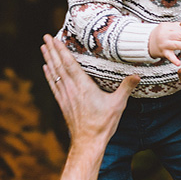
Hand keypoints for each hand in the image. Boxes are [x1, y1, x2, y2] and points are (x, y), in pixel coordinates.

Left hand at [42, 36, 138, 179]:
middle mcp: (71, 88)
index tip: (54, 38)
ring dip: (49, 60)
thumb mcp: (118, 104)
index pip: (69, 63)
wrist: (88, 142)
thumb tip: (137, 75)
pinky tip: (46, 69)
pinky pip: (54, 85)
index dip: (61, 50)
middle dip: (52, 50)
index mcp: (83, 86)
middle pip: (59, 65)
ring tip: (43, 48)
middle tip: (45, 37)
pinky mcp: (63, 104)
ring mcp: (65, 96)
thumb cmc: (103, 123)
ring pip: (54, 74)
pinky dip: (49, 75)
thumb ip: (126, 87)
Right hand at [148, 20, 180, 64]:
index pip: (179, 30)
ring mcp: (164, 44)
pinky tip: (179, 63)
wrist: (147, 42)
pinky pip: (169, 57)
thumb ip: (179, 26)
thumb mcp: (168, 27)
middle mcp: (165, 35)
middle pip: (179, 36)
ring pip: (176, 45)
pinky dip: (173, 60)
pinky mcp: (163, 53)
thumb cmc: (161, 34)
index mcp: (167, 28)